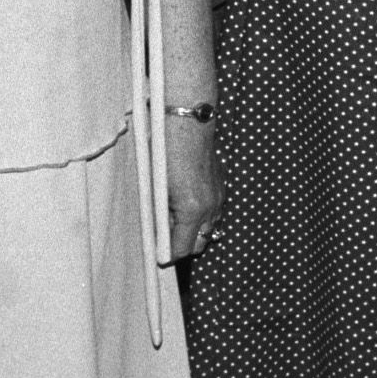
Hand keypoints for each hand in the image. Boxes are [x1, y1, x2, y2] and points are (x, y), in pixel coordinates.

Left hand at [166, 119, 223, 263]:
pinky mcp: (221, 186)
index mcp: (192, 210)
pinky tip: (185, 202)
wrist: (188, 122)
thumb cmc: (166, 152)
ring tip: (172, 218)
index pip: (181, 248)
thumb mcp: (156, 188)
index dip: (167, 254)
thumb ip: (159, 215)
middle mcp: (210, 207)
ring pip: (208, 229)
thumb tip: (158, 233)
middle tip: (163, 237)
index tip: (157, 255)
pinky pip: (213, 212)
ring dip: (192, 230)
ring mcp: (218, 197)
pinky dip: (200, 215)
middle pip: (198, 244)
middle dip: (181, 245)